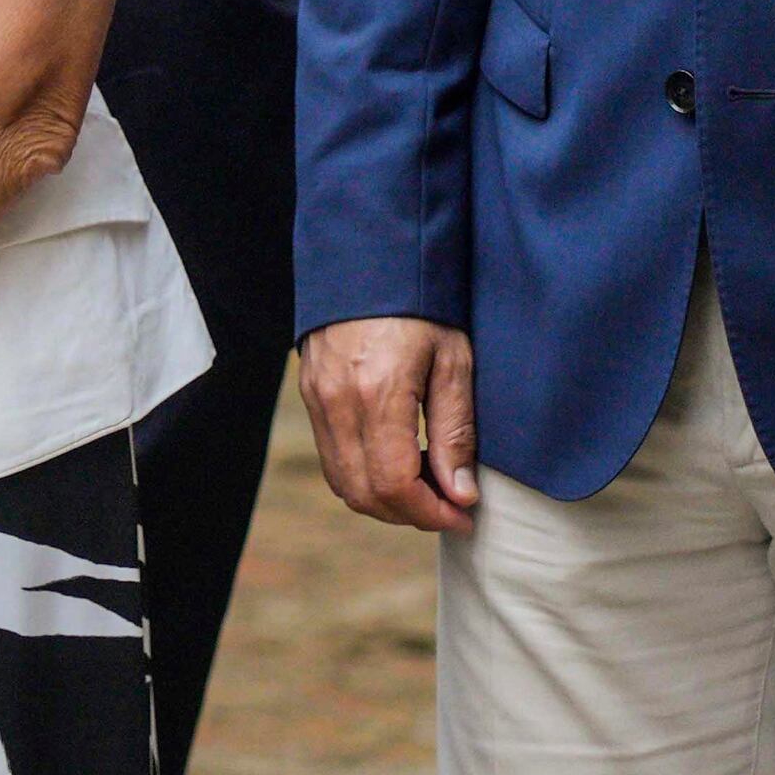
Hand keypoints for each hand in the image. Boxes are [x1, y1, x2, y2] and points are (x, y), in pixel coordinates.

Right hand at [298, 316, 479, 535]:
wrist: (370, 258)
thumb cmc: (423, 305)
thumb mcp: (455, 363)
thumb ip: (456, 432)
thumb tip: (461, 494)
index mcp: (377, 393)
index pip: (394, 484)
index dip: (431, 513)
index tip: (465, 515)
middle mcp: (337, 402)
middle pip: (363, 493)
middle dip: (409, 514)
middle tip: (451, 507)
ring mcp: (316, 398)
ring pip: (343, 482)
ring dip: (386, 499)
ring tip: (427, 484)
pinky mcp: (310, 394)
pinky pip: (332, 456)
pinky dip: (365, 475)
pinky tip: (399, 459)